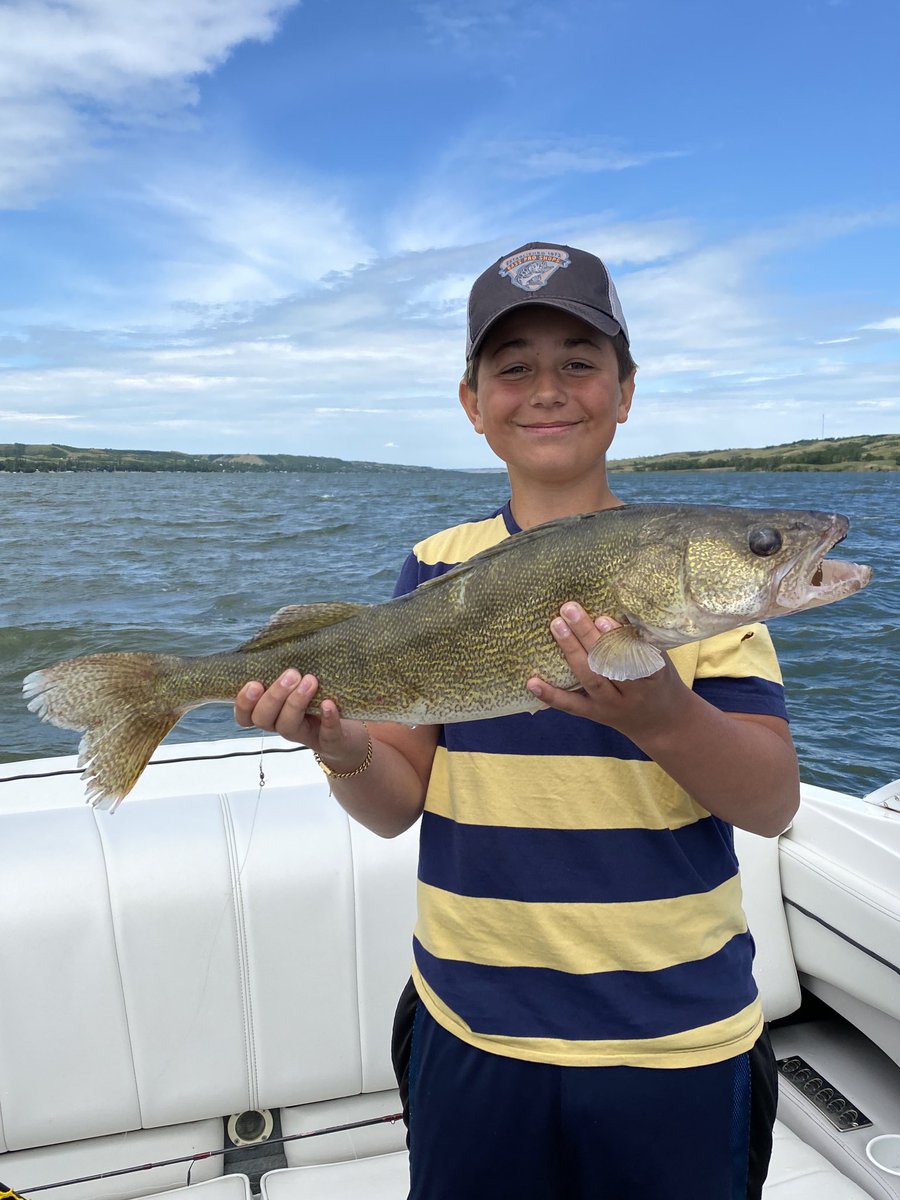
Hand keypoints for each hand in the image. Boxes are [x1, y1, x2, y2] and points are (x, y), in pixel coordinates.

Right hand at [234, 670, 368, 772]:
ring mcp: (305, 735)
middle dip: (273, 696)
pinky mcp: (330, 741)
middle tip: (290, 674)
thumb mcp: (299, 685)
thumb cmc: (317, 700)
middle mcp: (283, 725)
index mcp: (271, 712)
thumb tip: (279, 634)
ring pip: (288, 726)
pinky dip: (327, 718)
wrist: (348, 734)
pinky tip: (328, 703)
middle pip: (264, 719)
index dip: (244, 703)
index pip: (245, 715)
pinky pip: (327, 734)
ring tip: (310, 680)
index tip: (253, 684)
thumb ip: (286, 669)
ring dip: (296, 702)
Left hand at [526, 603, 686, 737]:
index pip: (634, 656)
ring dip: (571, 651)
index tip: (602, 618)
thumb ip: (639, 641)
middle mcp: (632, 694)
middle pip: (608, 664)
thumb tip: (608, 610)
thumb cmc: (659, 681)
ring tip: (557, 625)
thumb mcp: (660, 660)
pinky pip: (571, 705)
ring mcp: (610, 706)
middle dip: (587, 635)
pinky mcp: (594, 714)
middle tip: (570, 609)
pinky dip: (550, 695)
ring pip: (589, 679)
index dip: (618, 638)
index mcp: (653, 677)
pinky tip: (532, 682)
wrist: (661, 722)